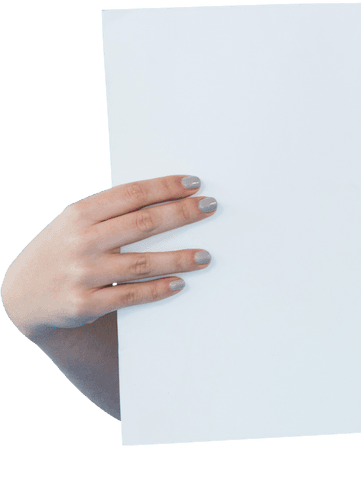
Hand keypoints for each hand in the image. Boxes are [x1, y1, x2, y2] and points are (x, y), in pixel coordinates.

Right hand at [1, 175, 216, 340]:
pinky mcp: (84, 304)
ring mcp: (82, 274)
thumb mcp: (75, 223)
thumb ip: (112, 211)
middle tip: (211, 207)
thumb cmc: (62, 249)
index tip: (196, 184)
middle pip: (143, 224)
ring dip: (179, 258)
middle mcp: (81, 242)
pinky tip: (180, 283)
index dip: (166, 187)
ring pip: (142, 263)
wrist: (22, 296)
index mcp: (79, 214)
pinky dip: (158, 289)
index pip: (131, 194)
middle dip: (182, 214)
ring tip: (205, 256)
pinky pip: (131, 296)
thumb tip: (169, 196)